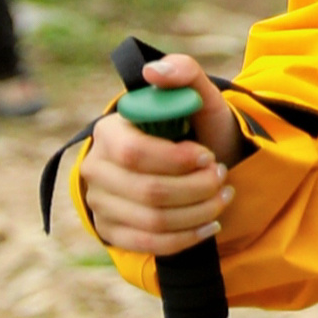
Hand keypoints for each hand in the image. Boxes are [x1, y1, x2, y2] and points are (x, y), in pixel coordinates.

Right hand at [80, 58, 240, 261]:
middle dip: (196, 188)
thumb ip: (184, 73)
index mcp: (109, 132)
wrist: (193, 168)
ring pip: (152, 221)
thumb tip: (153, 72)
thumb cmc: (195, 129)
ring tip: (222, 197)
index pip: (134, 153)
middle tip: (222, 177)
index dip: (176, 160)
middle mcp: (95, 168)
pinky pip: (149, 244)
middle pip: (148, 191)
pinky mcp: (112, 232)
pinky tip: (210, 224)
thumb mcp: (200, 97)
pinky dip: (187, 237)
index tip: (208, 156)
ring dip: (198, 212)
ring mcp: (100, 204)